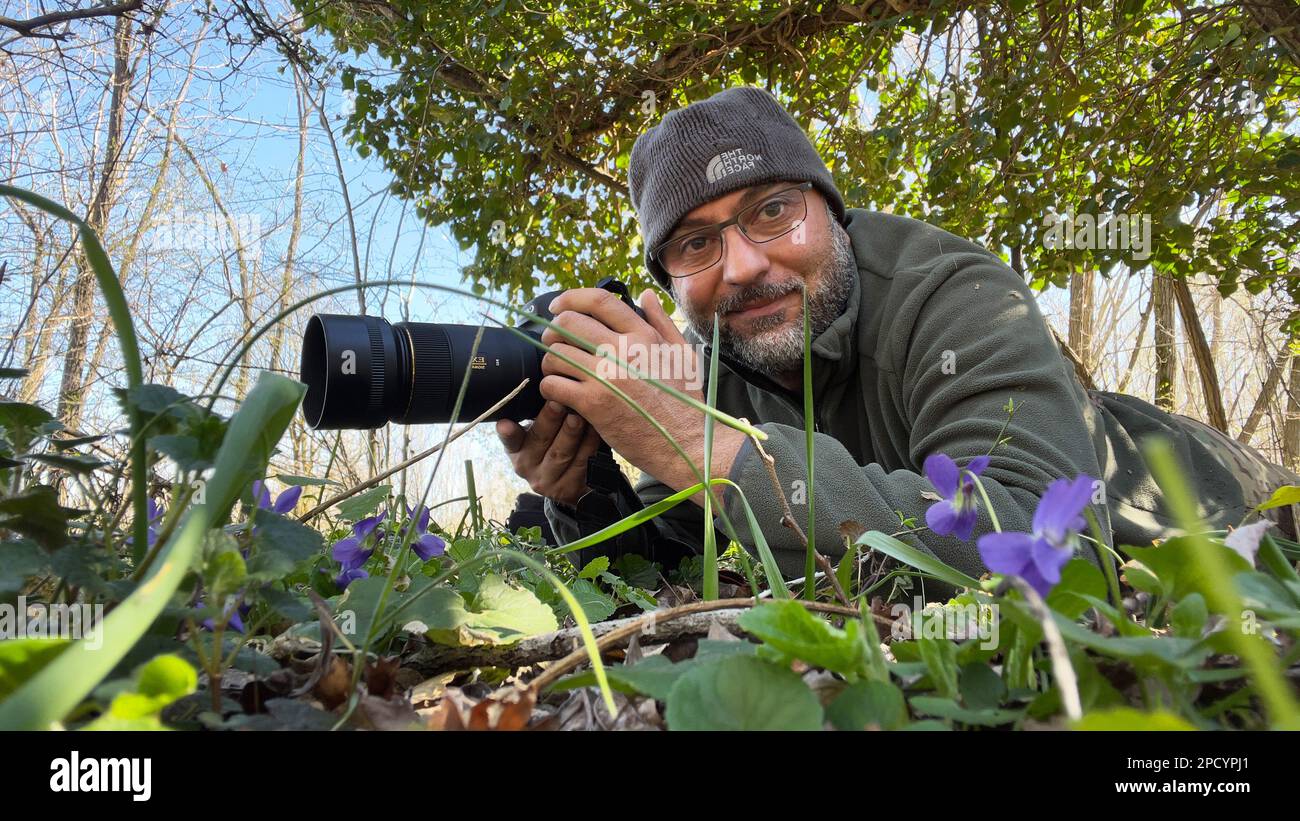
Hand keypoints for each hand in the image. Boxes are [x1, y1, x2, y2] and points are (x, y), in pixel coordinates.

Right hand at [496, 399, 601, 507]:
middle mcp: (527, 467)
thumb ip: (536, 415)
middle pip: (540, 441)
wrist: (568, 481)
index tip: (505, 424)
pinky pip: (581, 463)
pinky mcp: (568, 488)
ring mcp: (548, 481)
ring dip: (571, 433)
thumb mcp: (537, 432)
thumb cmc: (552, 444)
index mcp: (516, 449)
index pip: (510, 440)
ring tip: (579, 416)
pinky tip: (595, 430)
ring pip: (561, 454)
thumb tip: (546, 382)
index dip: (508, 433)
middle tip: (559, 402)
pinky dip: (589, 444)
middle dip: (550, 420)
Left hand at [537, 288, 746, 501]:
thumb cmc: (686, 402)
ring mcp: (606, 376)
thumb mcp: (683, 354)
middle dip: (553, 332)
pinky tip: (560, 394)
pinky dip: (550, 388)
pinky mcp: (593, 404)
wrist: (685, 444)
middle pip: (569, 324)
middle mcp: (623, 350)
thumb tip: (645, 294)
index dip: (571, 298)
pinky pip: (553, 384)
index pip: (599, 301)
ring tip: (558, 372)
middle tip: (553, 343)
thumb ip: (661, 322)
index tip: (558, 306)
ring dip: (550, 362)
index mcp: (643, 335)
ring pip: (556, 354)